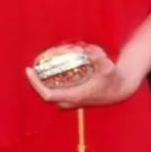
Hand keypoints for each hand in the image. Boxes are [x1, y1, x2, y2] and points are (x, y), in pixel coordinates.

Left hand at [25, 44, 142, 108]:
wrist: (122, 89)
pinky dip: (51, 87)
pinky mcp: (77, 100)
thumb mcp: (107, 67)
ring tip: (36, 72)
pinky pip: (58, 96)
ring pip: (53, 98)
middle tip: (31, 70)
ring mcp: (75, 102)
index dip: (35, 84)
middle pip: (47, 97)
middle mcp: (73, 102)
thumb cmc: (114, 78)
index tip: (28, 71)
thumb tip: (87, 49)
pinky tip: (48, 75)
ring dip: (43, 86)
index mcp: (75, 96)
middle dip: (36, 84)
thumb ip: (98, 57)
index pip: (48, 95)